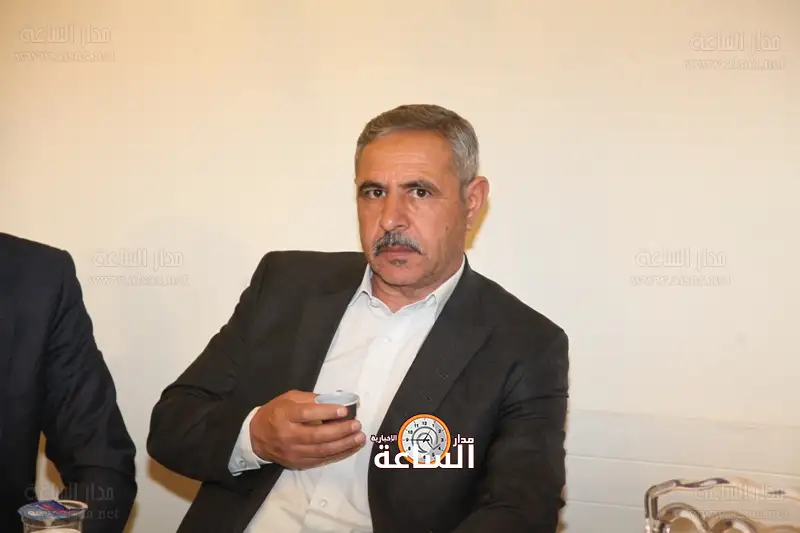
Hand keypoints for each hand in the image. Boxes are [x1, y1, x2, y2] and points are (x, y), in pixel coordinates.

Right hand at [249, 389, 365, 468]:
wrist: (256, 436)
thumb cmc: (276, 412)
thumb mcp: (289, 398)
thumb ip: (310, 399)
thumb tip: (335, 401)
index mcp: (285, 415)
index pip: (307, 414)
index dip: (326, 413)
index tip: (343, 411)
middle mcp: (288, 435)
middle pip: (316, 435)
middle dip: (340, 431)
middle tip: (356, 425)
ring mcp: (292, 452)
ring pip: (321, 451)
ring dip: (343, 445)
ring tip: (358, 438)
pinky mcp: (297, 463)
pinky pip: (320, 461)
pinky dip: (337, 455)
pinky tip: (349, 448)